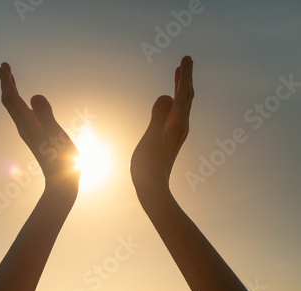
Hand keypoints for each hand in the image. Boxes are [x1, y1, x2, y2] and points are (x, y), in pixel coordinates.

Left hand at [0, 63, 79, 187]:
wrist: (61, 181)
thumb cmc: (61, 158)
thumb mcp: (56, 133)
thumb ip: (45, 114)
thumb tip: (34, 95)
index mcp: (27, 124)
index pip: (12, 98)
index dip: (7, 81)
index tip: (2, 67)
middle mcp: (24, 127)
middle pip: (8, 101)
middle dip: (5, 83)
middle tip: (4, 66)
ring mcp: (28, 132)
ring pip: (13, 108)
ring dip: (10, 90)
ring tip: (11, 78)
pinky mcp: (34, 135)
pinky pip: (21, 114)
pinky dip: (18, 101)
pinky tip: (25, 101)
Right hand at [130, 56, 193, 192]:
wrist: (153, 186)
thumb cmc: (149, 164)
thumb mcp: (152, 137)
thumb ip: (159, 115)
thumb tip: (166, 96)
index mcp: (177, 123)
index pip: (184, 94)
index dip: (185, 75)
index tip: (186, 59)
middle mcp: (181, 126)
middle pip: (186, 97)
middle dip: (185, 78)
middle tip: (185, 61)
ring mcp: (177, 132)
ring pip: (182, 105)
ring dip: (181, 88)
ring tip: (178, 75)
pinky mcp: (171, 138)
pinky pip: (176, 112)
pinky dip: (175, 101)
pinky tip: (169, 103)